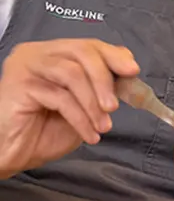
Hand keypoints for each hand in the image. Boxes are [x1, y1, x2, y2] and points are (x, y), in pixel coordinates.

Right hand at [0, 39, 139, 177]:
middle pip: (81, 52)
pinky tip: (89, 134)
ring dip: (93, 103)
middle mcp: (37, 53)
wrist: (11, 155)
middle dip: (104, 79)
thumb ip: (102, 85)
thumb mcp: (83, 105)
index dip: (113, 56)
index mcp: (53, 52)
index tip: (133, 71)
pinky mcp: (19, 84)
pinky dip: (81, 118)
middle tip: (114, 106)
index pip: (88, 45)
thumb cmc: (44, 130)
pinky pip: (60, 97)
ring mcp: (26, 66)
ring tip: (103, 126)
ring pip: (72, 74)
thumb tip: (129, 71)